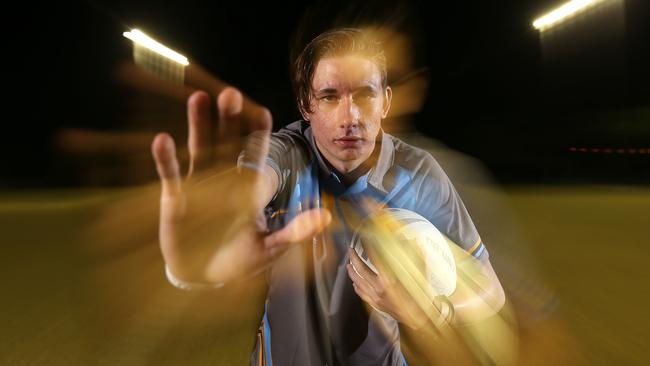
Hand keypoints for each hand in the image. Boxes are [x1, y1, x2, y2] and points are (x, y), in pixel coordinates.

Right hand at [151, 88, 329, 284]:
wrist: (203, 277)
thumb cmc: (239, 261)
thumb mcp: (269, 248)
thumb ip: (294, 232)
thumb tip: (325, 218)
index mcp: (248, 188)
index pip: (256, 155)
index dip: (258, 134)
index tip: (262, 112)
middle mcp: (224, 179)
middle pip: (226, 142)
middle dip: (228, 120)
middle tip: (230, 94)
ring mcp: (198, 185)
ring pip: (199, 148)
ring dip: (198, 125)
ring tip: (199, 99)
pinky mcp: (175, 198)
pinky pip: (171, 174)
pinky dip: (167, 159)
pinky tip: (162, 140)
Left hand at [347, 248, 436, 329]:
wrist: (420, 317)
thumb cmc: (421, 297)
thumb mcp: (419, 273)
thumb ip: (415, 256)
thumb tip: (411, 242)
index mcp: (390, 279)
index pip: (374, 258)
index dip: (368, 248)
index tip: (365, 241)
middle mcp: (380, 288)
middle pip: (361, 270)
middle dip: (354, 258)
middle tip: (351, 251)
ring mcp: (376, 297)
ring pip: (358, 282)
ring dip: (352, 272)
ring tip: (349, 265)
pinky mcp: (376, 304)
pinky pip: (362, 294)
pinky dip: (356, 287)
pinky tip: (355, 282)